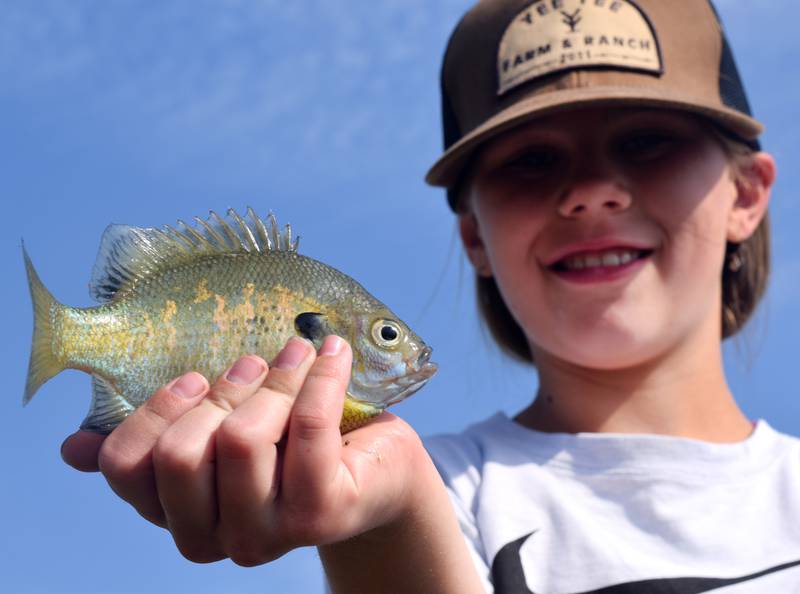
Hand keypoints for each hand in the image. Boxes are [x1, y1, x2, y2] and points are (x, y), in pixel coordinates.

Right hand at [61, 336, 428, 564]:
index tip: (192, 377)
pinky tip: (332, 353)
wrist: (374, 470)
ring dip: (272, 380)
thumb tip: (74, 448)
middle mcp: (216, 539)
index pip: (128, 468)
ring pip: (241, 439)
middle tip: (252, 364)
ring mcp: (269, 534)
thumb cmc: (290, 443)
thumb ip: (158, 441)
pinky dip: (321, 376)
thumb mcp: (219, 434)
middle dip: (219, 391)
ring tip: (294, 357)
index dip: (156, 410)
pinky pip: (308, 426)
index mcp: (179, 516)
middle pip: (182, 453)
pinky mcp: (321, 514)